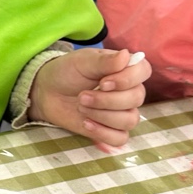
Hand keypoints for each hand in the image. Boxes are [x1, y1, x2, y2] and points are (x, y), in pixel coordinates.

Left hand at [30, 48, 149, 151]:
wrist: (49, 92)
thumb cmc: (68, 72)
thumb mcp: (83, 62)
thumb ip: (105, 61)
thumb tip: (126, 55)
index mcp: (125, 68)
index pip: (143, 71)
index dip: (127, 79)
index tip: (104, 82)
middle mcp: (129, 90)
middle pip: (136, 99)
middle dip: (106, 100)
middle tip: (82, 96)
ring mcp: (122, 111)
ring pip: (129, 120)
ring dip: (102, 115)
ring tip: (81, 107)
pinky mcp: (112, 130)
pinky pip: (120, 139)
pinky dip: (103, 133)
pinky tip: (86, 123)